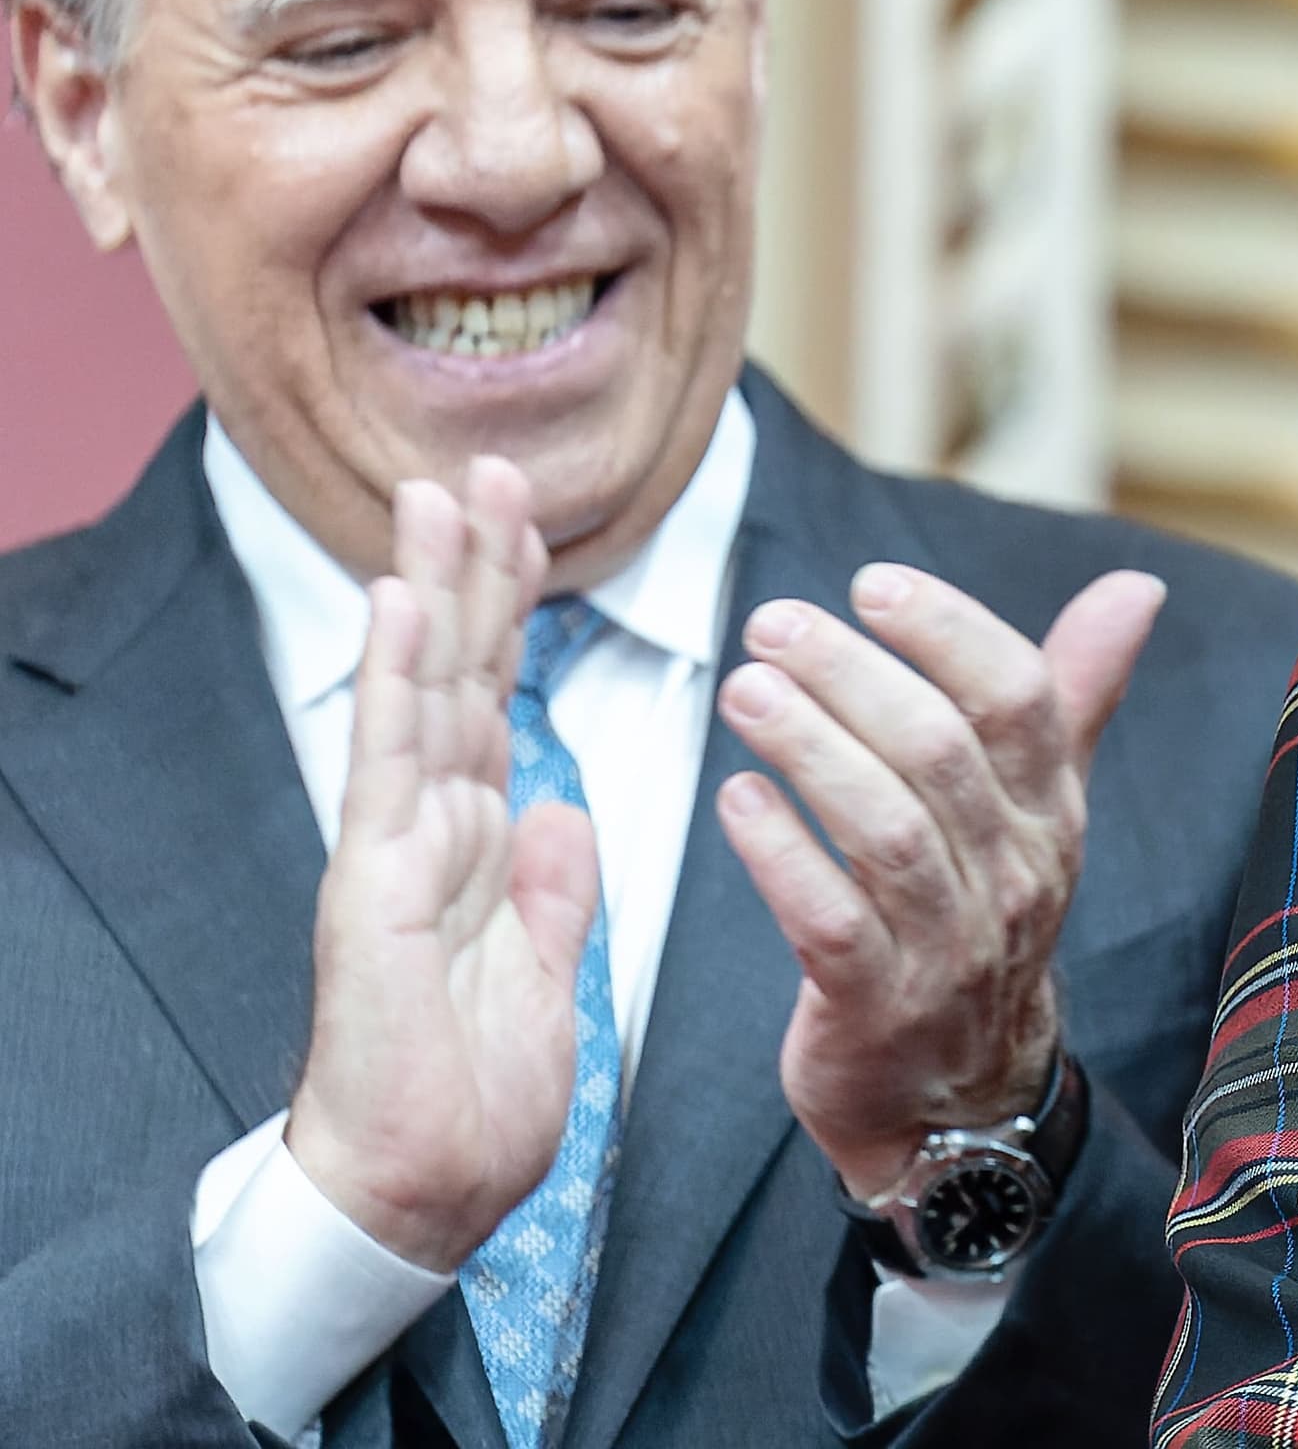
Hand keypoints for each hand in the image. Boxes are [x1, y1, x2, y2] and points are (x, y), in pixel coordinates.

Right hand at [288, 461, 601, 1271]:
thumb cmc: (470, 1102)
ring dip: (431, 586)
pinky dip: (394, 676)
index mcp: (477, 848)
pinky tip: (396, 598)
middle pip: (458, 673)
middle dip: (473, 567)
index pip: (499, 702)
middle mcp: (427, 831)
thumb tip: (564, 810)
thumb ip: (553, 890)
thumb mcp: (544, 975)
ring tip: (436, 489)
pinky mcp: (371, 885)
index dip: (514, 613)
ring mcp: (392, 850)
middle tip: (483, 461)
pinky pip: (389, 762)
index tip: (525, 521)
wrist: (420, 1197)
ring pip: (420, 691)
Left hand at [712, 564, 1163, 1198]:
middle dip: (853, 674)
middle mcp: (1013, 873)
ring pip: (886, 829)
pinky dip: (780, 853)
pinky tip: (737, 798)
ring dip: (809, 749)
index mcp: (1051, 813)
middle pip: (941, 751)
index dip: (949, 631)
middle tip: (773, 623)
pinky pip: (828, 920)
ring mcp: (948, 944)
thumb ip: (1075, 694)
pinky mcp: (874, 1005)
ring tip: (745, 690)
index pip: (1022, 700)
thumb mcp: (1039, 811)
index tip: (873, 582)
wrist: (959, 1096)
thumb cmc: (982, 917)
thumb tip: (1137, 587)